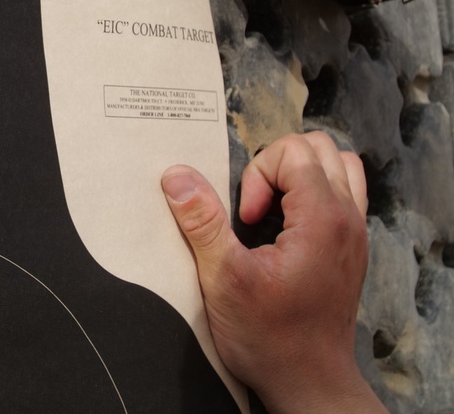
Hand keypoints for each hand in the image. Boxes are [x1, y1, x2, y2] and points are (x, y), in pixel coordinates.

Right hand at [161, 133, 386, 413]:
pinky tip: (285, 228)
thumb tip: (177, 176)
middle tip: (254, 208)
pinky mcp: (351, 248)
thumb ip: (201, 222)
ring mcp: (355, 233)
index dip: (258, 176)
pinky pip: (343, 193)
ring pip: (338, 166)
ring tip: (271, 210)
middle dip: (277, 166)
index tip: (245, 220)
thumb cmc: (270, 338)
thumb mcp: (223, 279)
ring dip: (299, 175)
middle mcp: (348, 219)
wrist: (308, 382)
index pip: (294, 153)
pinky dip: (313, 194)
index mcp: (323, 219)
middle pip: (319, 149)